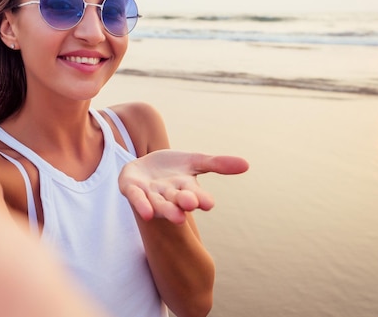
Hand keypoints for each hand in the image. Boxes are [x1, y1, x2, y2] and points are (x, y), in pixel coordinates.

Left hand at [118, 150, 248, 223]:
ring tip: (176, 217)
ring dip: (166, 210)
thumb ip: (218, 164)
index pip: (197, 196)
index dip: (201, 199)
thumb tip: (246, 165)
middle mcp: (168, 194)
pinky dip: (142, 205)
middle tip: (191, 205)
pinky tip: (146, 213)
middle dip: (184, 203)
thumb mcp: (195, 161)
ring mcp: (149, 193)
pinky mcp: (131, 188)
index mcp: (185, 188)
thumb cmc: (171, 168)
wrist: (142, 166)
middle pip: (177, 201)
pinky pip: (136, 198)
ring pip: (159, 203)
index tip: (208, 203)